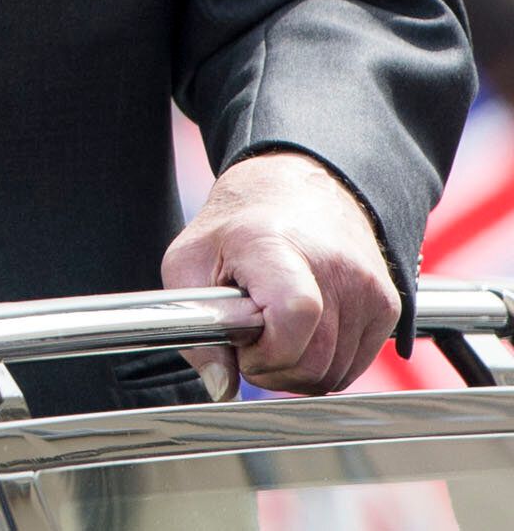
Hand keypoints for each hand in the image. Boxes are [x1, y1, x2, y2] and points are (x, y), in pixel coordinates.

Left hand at [161, 150, 399, 395]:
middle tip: (251, 339)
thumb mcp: (188, 265)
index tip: (242, 340)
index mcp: (277, 247)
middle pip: (315, 361)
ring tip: (274, 331)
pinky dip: (324, 364)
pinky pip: (353, 367)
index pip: (295, 315)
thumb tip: (222, 387)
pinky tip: (302, 333)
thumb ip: (196, 329)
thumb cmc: (236, 230)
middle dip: (273, 368)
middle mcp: (336, 267)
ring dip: (298, 369)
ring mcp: (369, 288)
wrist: (296, 190)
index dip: (265, 350)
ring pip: (335, 375)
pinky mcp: (388, 306)